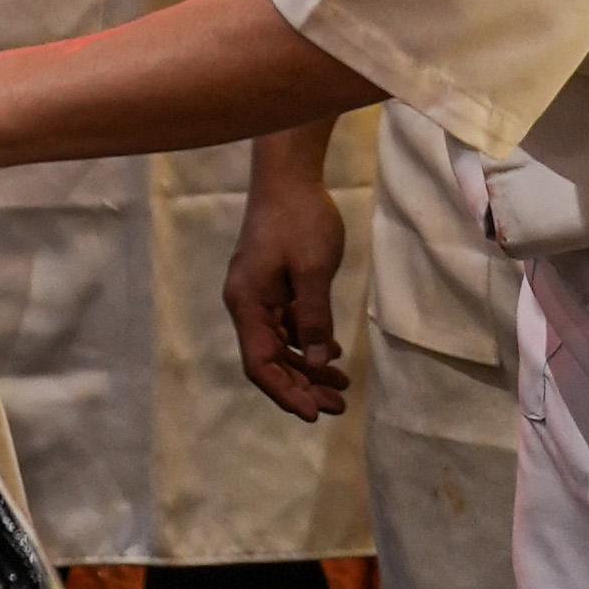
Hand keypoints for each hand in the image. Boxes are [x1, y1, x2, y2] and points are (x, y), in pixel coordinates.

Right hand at [224, 155, 350, 422]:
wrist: (289, 175)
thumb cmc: (299, 219)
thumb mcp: (312, 270)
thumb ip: (315, 318)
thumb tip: (318, 362)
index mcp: (247, 303)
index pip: (260, 363)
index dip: (285, 392)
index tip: (313, 414)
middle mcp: (247, 303)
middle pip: (269, 359)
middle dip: (301, 386)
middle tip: (337, 406)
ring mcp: (259, 293)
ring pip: (280, 345)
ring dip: (307, 368)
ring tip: (341, 387)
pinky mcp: (272, 284)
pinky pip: (287, 326)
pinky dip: (308, 343)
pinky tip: (333, 355)